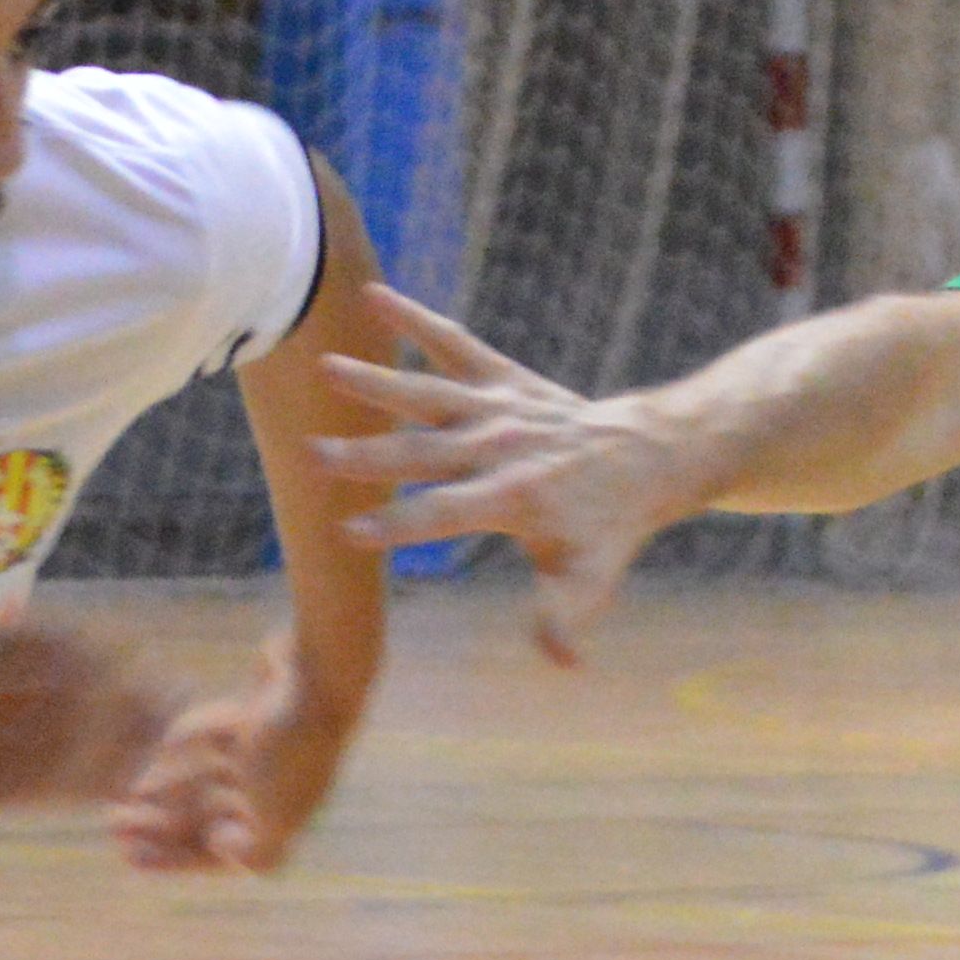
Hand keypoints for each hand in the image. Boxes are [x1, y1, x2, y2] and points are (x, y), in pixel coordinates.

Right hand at [0, 616, 171, 837]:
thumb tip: (45, 630)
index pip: (47, 639)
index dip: (104, 650)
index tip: (143, 657)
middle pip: (68, 684)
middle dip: (129, 695)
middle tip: (178, 704)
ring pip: (63, 738)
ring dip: (119, 744)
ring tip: (165, 753)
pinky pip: (38, 788)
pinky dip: (83, 788)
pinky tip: (119, 794)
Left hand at [108, 657, 348, 873]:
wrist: (322, 674)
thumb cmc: (296, 749)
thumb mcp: (276, 816)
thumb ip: (254, 852)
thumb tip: (222, 848)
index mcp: (279, 823)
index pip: (217, 853)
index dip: (172, 859)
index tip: (128, 856)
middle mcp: (275, 793)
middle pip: (206, 817)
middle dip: (160, 824)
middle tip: (114, 822)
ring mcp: (267, 753)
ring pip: (205, 778)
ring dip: (166, 787)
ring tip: (128, 790)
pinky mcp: (258, 716)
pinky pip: (213, 736)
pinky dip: (188, 742)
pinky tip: (160, 744)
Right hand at [313, 286, 697, 663]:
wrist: (646, 457)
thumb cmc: (606, 528)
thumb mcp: (590, 579)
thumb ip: (565, 619)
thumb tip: (562, 665)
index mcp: (512, 498)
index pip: (445, 514)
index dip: (398, 526)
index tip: (348, 533)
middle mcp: (500, 447)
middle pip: (423, 453)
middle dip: (368, 457)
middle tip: (314, 455)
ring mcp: (498, 408)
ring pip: (429, 393)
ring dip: (378, 382)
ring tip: (327, 368)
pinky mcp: (502, 378)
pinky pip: (455, 344)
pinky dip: (417, 318)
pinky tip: (374, 293)